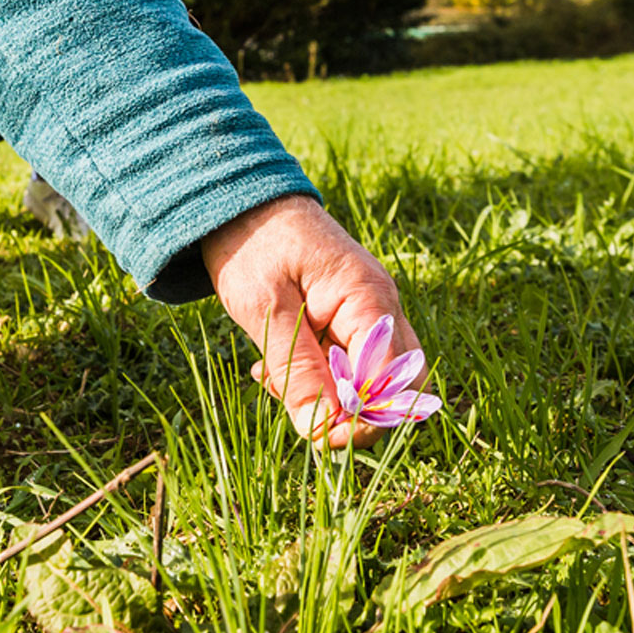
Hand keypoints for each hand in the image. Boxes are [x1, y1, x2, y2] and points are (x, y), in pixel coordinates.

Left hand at [201, 194, 422, 447]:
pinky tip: (276, 369)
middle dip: (351, 411)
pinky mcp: (349, 315)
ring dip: (330, 395)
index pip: (393, 381)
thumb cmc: (250, 245)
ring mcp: (368, 310)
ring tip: (275, 380)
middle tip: (297, 410)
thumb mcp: (265, 310)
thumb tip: (320, 432)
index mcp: (368, 299)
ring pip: (371, 377)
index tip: (316, 433)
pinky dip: (319, 376)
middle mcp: (381, 306)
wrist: (237, 198)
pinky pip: (350, 361)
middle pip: (396, 384)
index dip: (363, 418)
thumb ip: (296, 371)